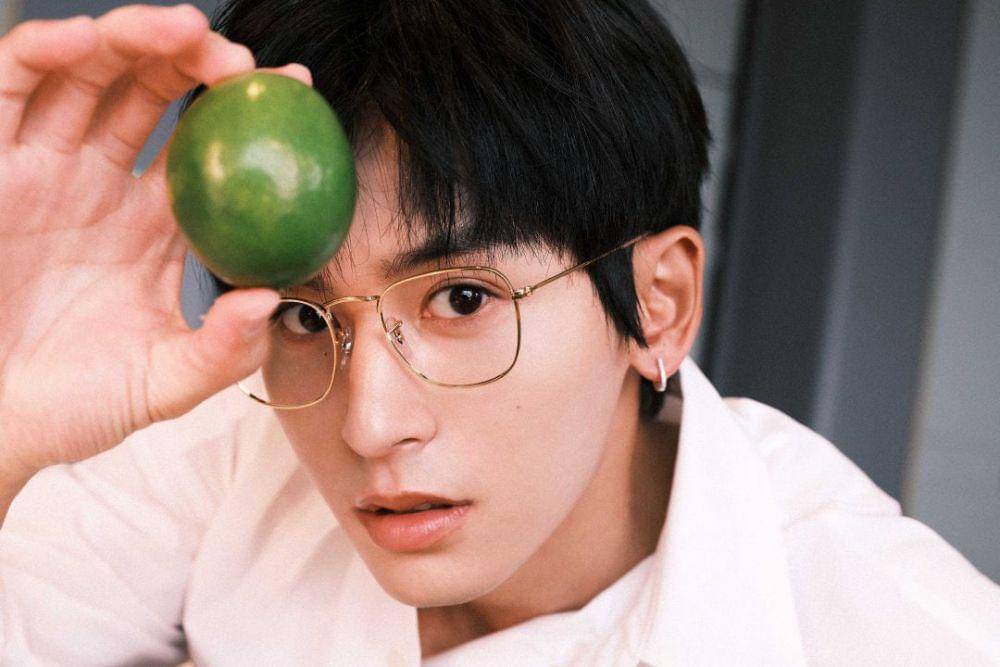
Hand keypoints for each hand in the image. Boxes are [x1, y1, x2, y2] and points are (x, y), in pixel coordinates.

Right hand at [0, 4, 311, 480]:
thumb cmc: (72, 407)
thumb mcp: (162, 384)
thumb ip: (221, 352)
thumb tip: (272, 300)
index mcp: (155, 226)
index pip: (213, 151)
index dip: (250, 112)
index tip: (297, 87)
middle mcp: (105, 186)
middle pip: (156, 96)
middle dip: (198, 61)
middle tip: (237, 58)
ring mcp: (48, 170)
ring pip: (92, 77)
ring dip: (136, 39)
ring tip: (186, 29)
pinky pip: (13, 89)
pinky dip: (47, 51)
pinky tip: (88, 38)